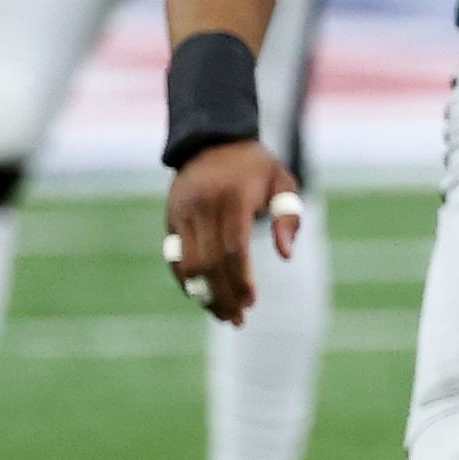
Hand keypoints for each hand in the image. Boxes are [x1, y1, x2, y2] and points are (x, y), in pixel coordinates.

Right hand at [162, 139, 298, 324]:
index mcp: (233, 196)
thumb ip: (288, 215)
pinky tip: (201, 298)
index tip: (251, 302)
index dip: (240, 278)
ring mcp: (182, 212)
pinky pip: (174, 257)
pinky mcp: (170, 219)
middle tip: (238, 319)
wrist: (211, 140)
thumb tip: (286, 254)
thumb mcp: (282, 180)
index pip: (233, 247)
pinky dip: (185, 281)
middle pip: (209, 261)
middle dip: (223, 294)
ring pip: (188, 263)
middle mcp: (203, 205)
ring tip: (223, 315)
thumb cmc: (256, 167)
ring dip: (204, 294)